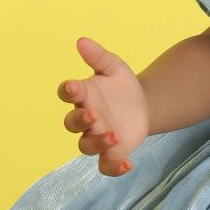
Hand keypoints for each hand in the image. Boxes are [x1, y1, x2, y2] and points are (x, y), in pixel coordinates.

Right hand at [57, 36, 149, 176]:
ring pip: (86, 146)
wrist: (143, 106)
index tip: (74, 86)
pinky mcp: (112, 152)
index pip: (67, 94)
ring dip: (97, 143)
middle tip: (95, 115)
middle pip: (72, 124)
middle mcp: (85, 119)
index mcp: (82, 96)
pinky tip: (128, 164)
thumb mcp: (114, 67)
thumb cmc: (121, 85)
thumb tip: (82, 41)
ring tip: (115, 136)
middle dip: (81, 120)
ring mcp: (96, 137)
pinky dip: (114, 168)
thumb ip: (98, 57)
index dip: (68, 91)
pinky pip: (106, 166)